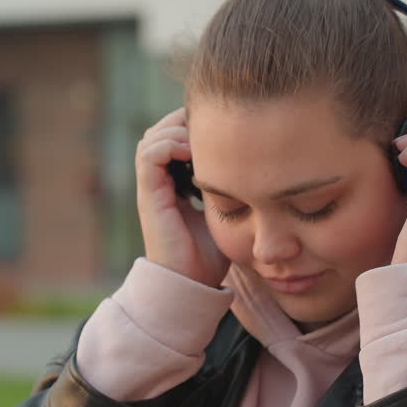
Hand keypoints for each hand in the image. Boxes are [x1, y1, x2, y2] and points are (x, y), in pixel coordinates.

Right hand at [135, 107, 229, 286]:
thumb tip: (257, 169)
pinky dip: (170, 144)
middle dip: (187, 121)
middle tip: (217, 128)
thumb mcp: (225, 213)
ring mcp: (152, 187)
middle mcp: (159, 182)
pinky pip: (150, 154)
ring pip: (153, 136)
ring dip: (177, 130)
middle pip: (162, 130)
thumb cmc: (210, 257)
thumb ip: (230, 189)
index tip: (225, 130)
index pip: (176, 137)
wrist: (189, 285)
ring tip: (205, 139)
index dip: (196, 126)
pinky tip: (195, 152)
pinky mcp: (149, 195)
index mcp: (173, 184)